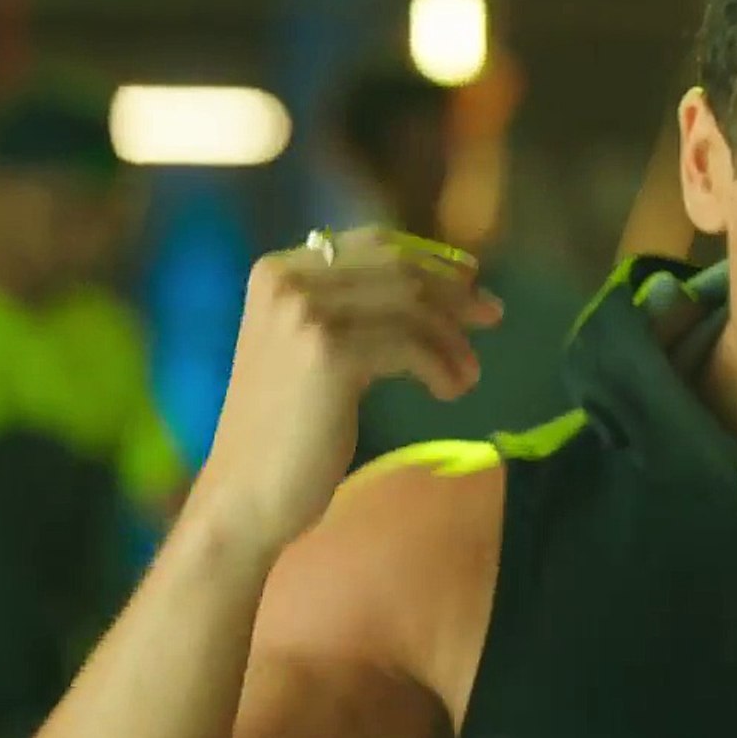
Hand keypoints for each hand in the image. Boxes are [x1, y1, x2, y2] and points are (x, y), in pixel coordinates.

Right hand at [188, 227, 503, 557]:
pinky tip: (451, 391)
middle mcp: (287, 280)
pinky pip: (411, 345)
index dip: (432, 259)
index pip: (375, 244)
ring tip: (469, 372)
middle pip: (399, 269)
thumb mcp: (311, 348)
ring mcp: (304, 313)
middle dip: (454, 292)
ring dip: (452, 339)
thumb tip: (441, 280)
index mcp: (278, 270)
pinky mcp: (328, 352)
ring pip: (411, 305)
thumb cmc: (286, 428)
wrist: (244, 493)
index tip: (471, 280)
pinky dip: (442, 367)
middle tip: (492, 315)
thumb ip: (353, 307)